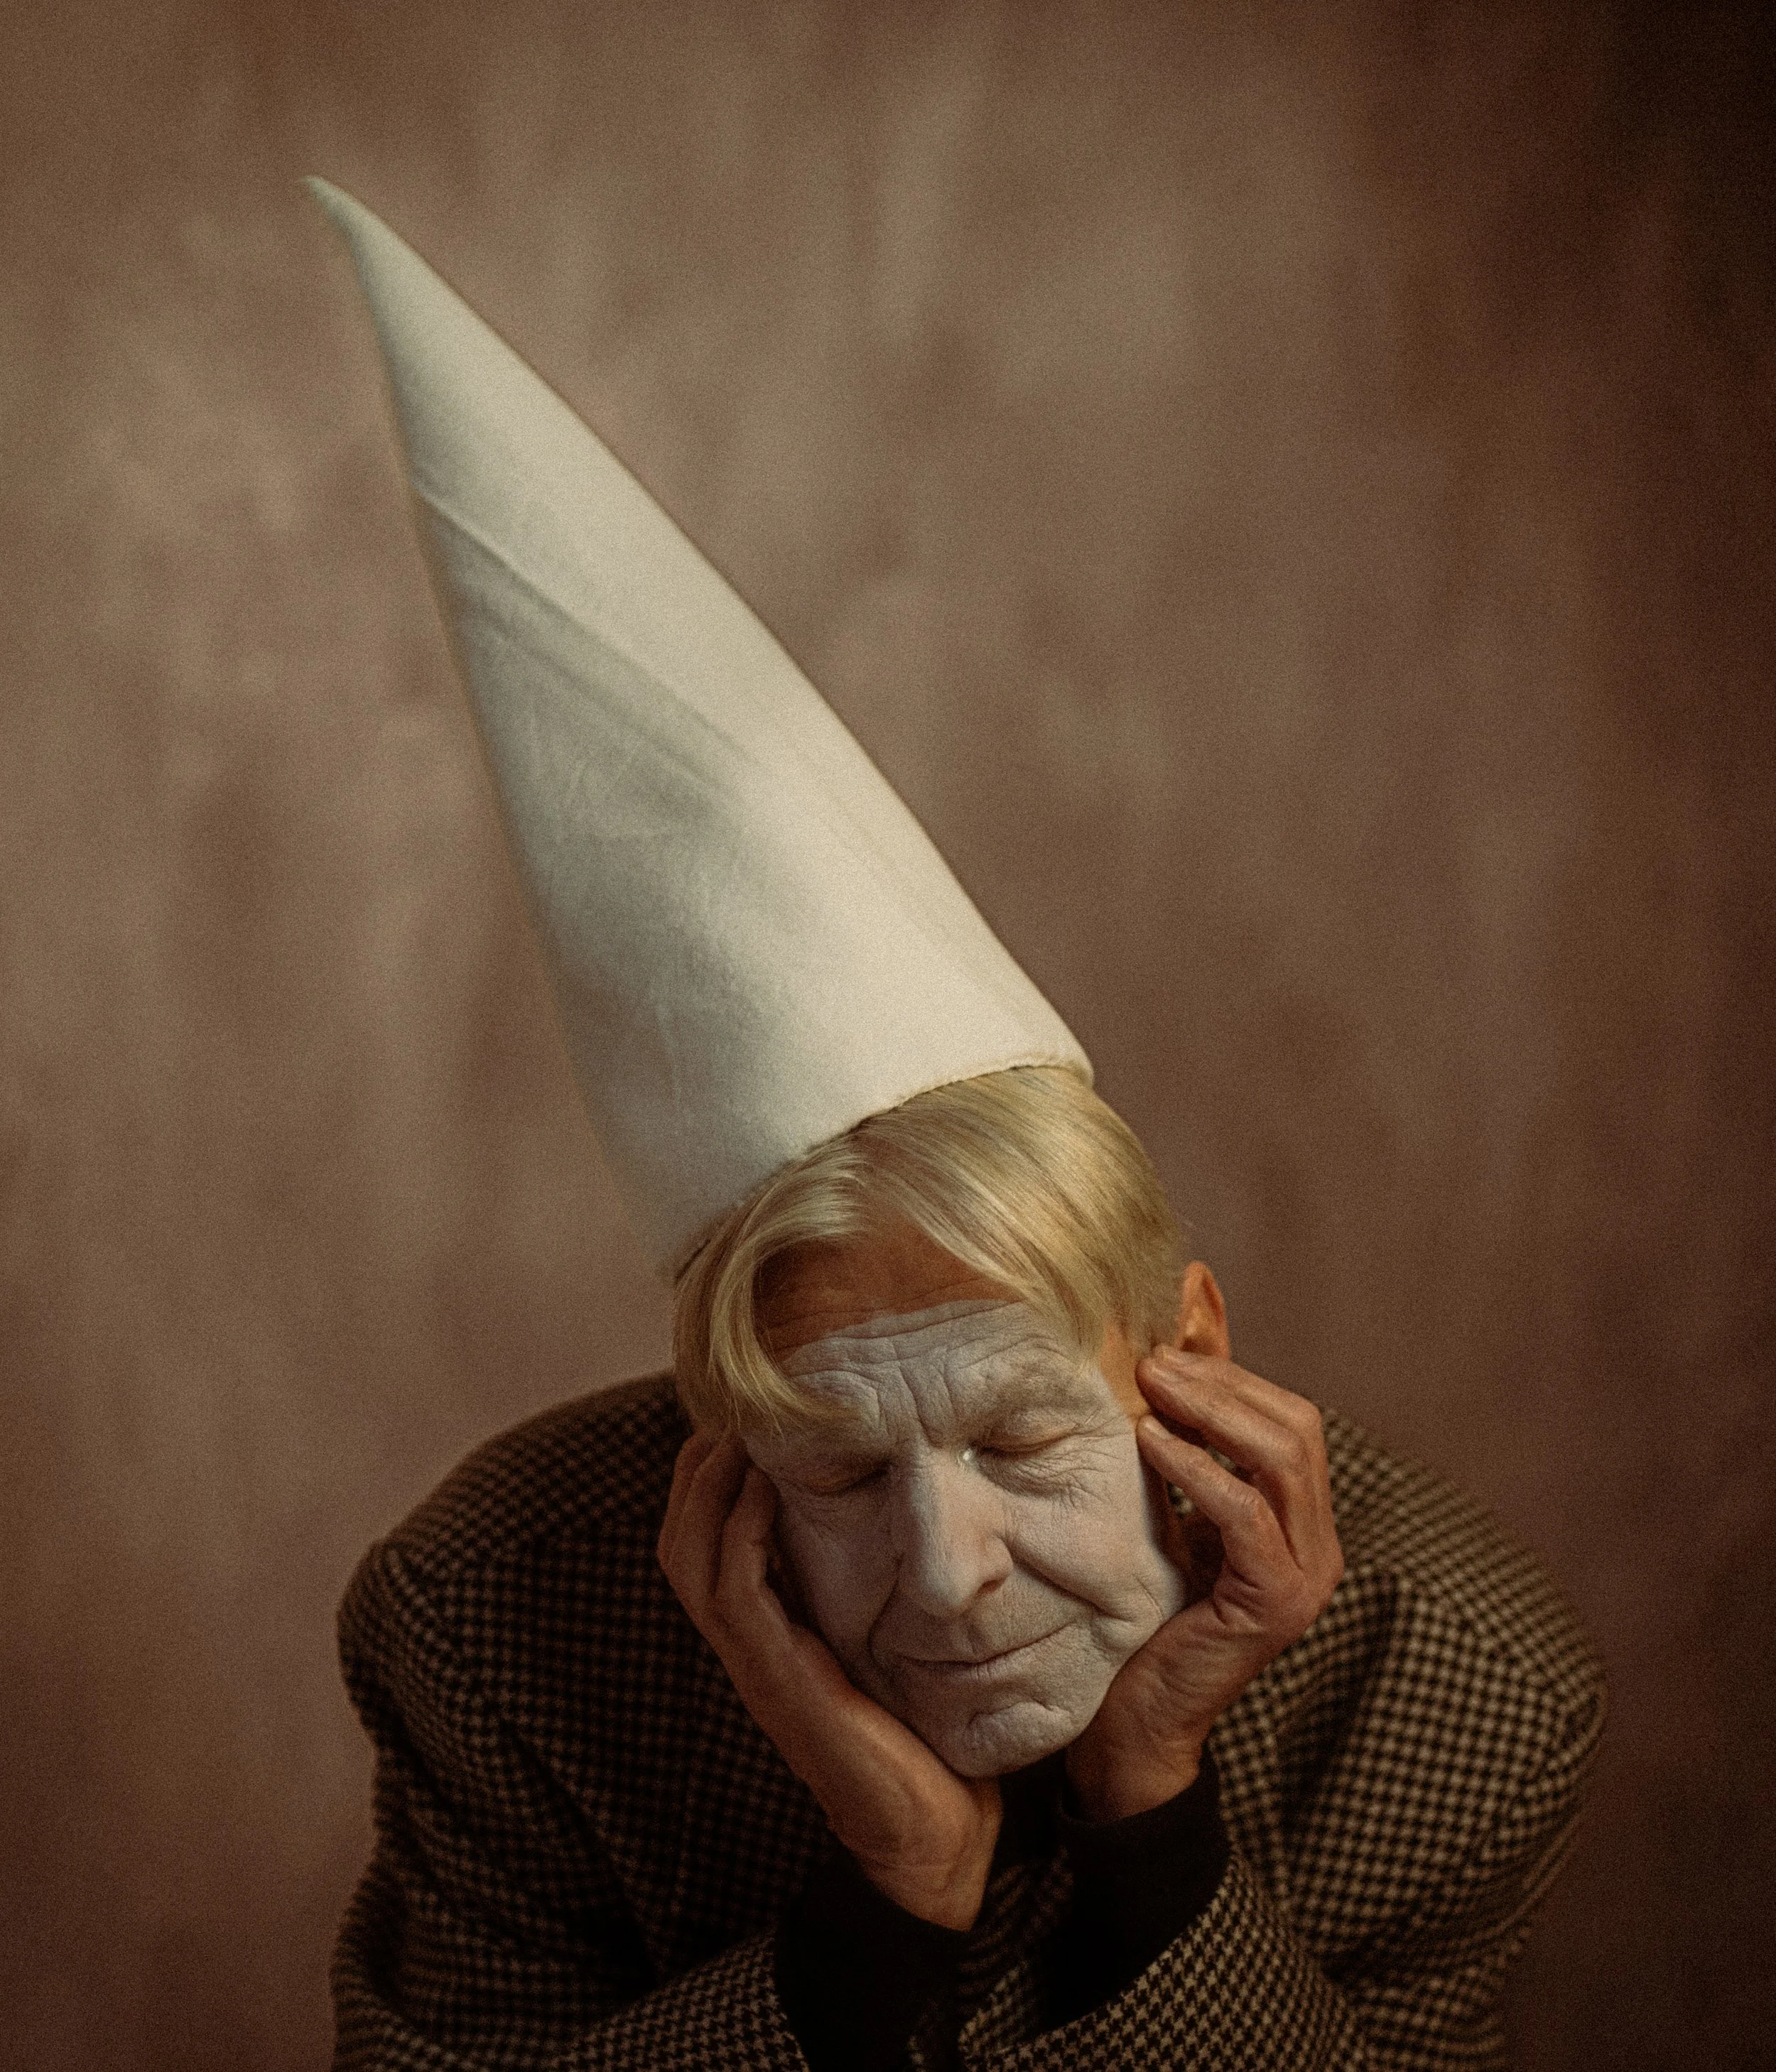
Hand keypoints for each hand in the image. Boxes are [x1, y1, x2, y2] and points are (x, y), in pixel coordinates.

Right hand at [658, 1427, 1001, 1928]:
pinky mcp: (778, 1681)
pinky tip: (765, 1489)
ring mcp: (755, 1664)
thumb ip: (873, 1581)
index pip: (701, 1538)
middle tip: (735, 1412)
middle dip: (696, 1468)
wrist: (933, 1829)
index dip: (709, 1475)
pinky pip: (735, 1593)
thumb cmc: (921, 1728)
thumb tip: (902, 1501)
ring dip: (708, 1487)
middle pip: (678, 1538)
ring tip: (741, 1434)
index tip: (747, 1418)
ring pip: (689, 1558)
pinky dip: (741, 1533)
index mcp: (765, 1631)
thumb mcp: (886, 1634)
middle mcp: (747, 1644)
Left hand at [1065, 1352, 1343, 1821]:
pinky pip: (1247, 1516)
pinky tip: (1149, 1442)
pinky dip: (1199, 1469)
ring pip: (1282, 1460)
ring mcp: (1306, 1579)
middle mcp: (1320, 1548)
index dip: (1233, 1375)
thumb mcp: (1170, 1508)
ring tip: (1150, 1389)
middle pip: (1296, 1428)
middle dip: (1223, 1383)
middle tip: (1152, 1362)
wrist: (1133, 1722)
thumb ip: (1188, 1434)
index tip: (1164, 1350)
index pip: (1292, 1419)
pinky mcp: (1274, 1605)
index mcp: (1303, 1523)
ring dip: (1212, 1412)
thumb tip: (1182, 1333)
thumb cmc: (1142, 1609)